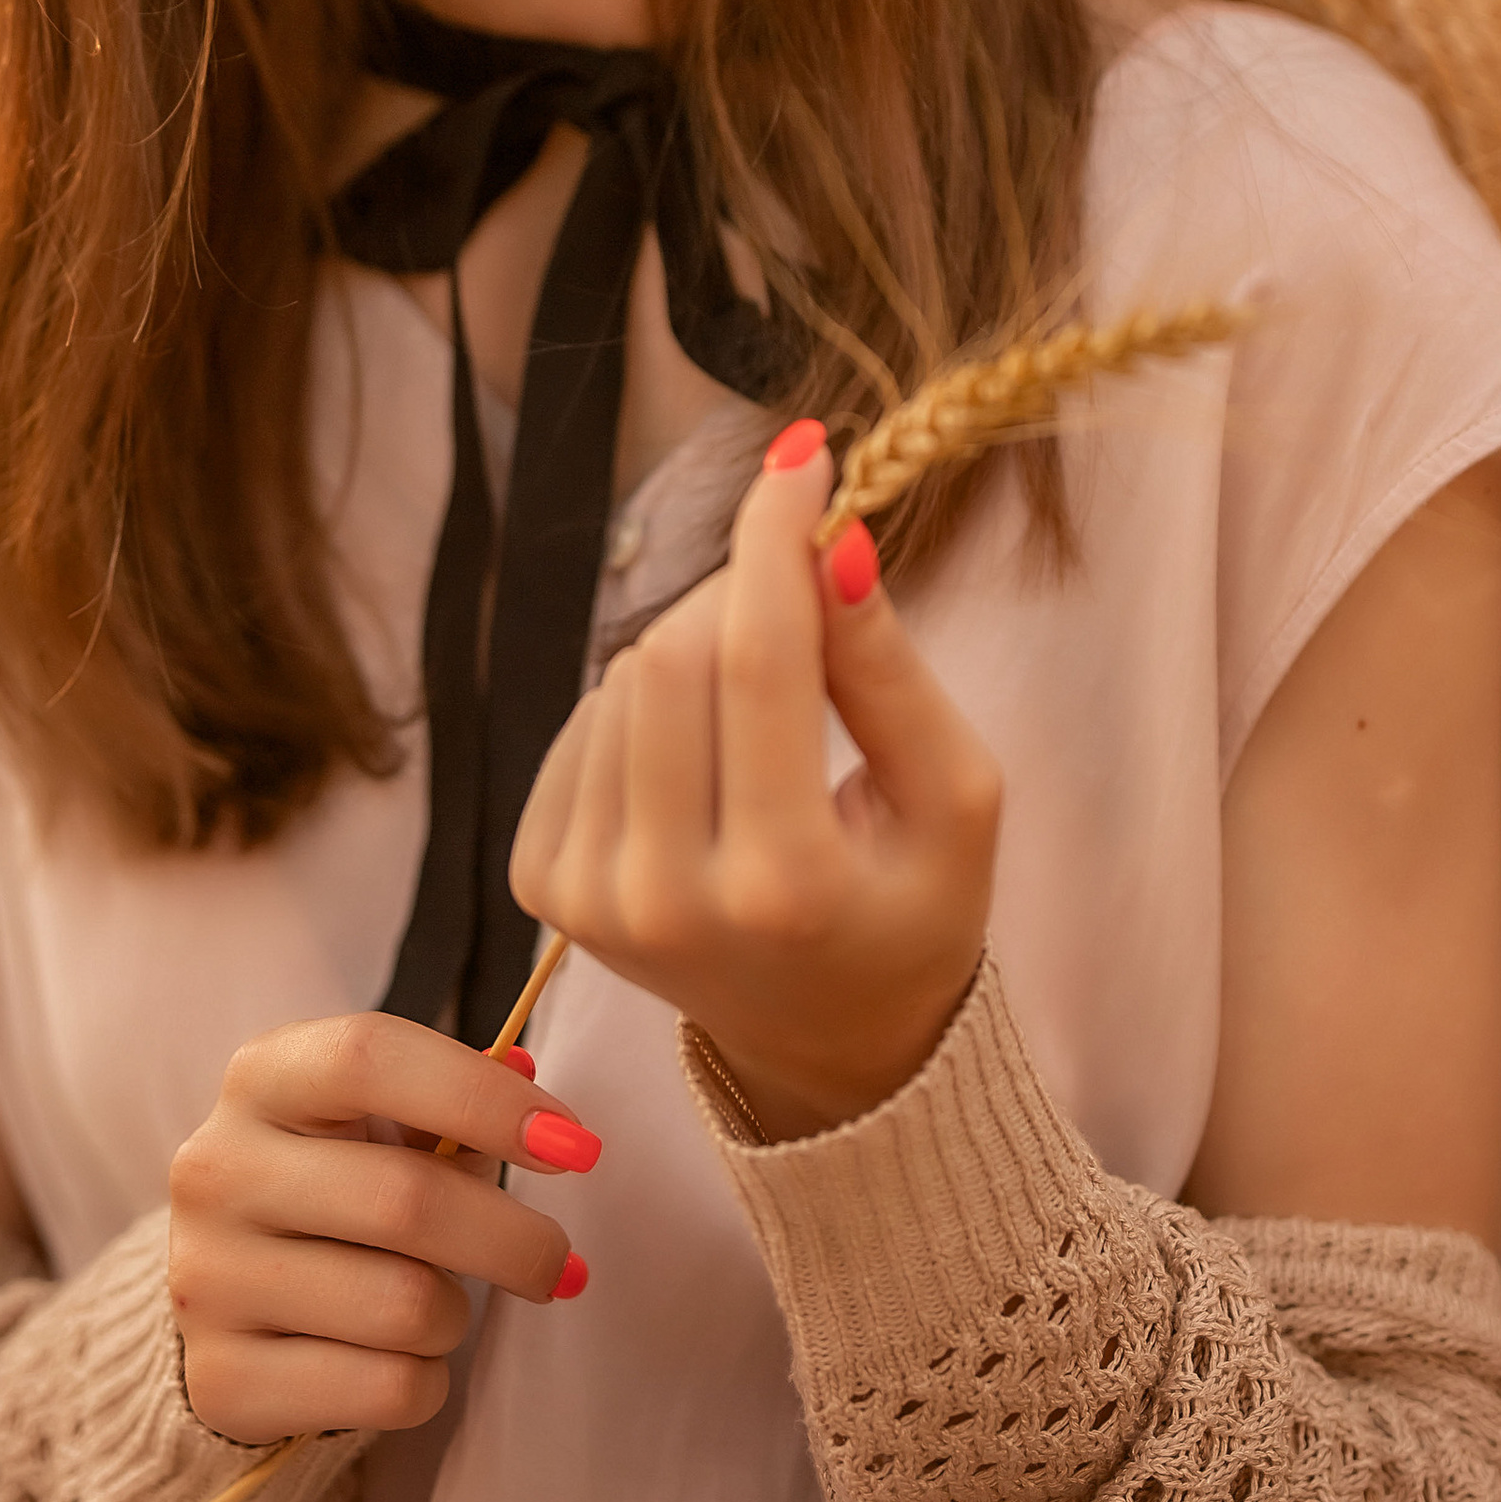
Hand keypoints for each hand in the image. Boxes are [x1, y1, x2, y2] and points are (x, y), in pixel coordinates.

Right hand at [167, 1014, 599, 1442]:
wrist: (227, 1301)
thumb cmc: (335, 1189)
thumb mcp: (374, 1124)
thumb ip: (453, 1095)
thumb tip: (527, 1070)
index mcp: (261, 1079)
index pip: (370, 1057)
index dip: (484, 1097)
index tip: (576, 1146)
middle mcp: (218, 1170)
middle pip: (407, 1200)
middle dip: (516, 1240)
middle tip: (561, 1262)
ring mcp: (208, 1279)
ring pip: (405, 1308)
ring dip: (456, 1315)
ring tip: (438, 1307)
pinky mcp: (223, 1379)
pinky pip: (386, 1390)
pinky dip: (425, 1381)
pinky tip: (401, 1360)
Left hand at [509, 425, 1001, 1139]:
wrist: (829, 1045)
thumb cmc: (913, 906)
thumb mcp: (955, 799)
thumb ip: (892, 673)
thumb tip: (834, 544)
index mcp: (784, 886)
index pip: (758, 661)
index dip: (775, 537)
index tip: (801, 457)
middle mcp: (665, 901)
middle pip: (673, 652)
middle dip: (741, 592)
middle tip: (804, 602)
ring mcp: (588, 902)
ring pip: (621, 678)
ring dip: (696, 651)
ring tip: (763, 714)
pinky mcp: (545, 888)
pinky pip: (581, 721)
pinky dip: (645, 707)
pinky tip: (701, 759)